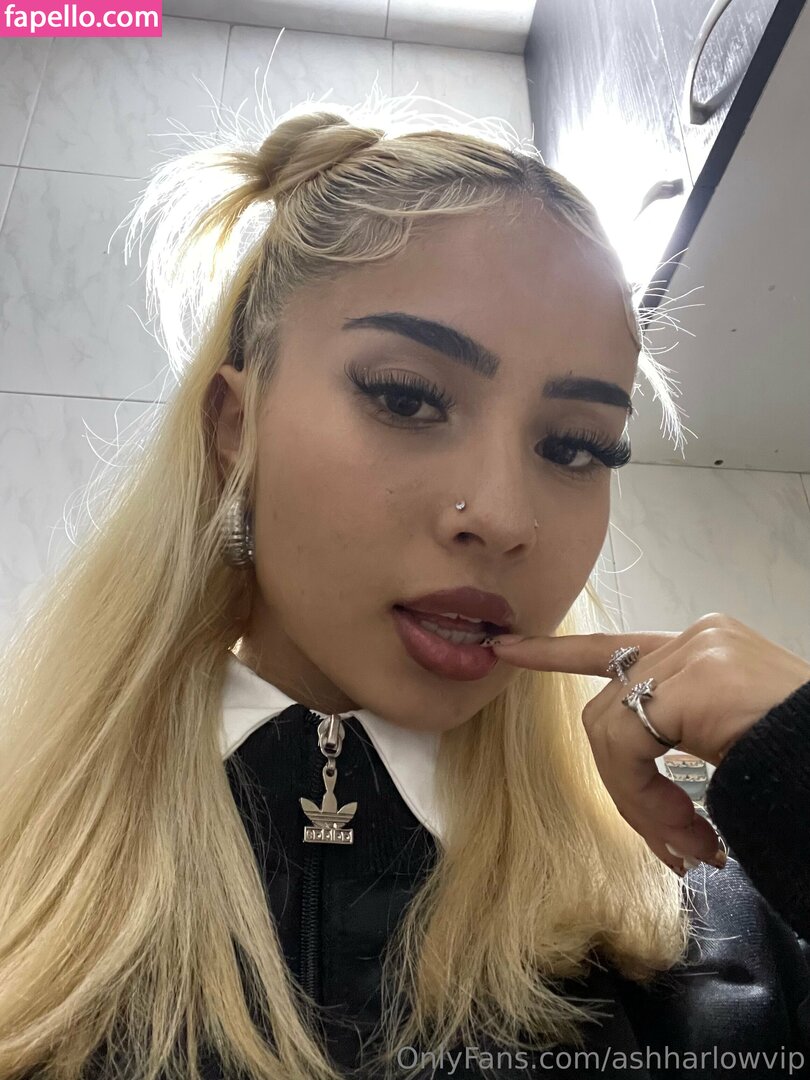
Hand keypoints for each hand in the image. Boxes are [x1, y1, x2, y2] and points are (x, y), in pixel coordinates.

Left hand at [489, 613, 809, 874]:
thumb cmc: (796, 760)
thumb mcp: (729, 738)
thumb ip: (678, 733)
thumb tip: (637, 782)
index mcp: (702, 647)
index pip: (614, 648)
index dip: (555, 653)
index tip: (507, 649)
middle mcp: (695, 638)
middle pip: (609, 708)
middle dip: (624, 784)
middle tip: (675, 843)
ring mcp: (695, 653)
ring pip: (610, 728)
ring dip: (639, 802)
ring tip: (691, 845)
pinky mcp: (696, 681)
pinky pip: (629, 746)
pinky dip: (644, 798)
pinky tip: (692, 832)